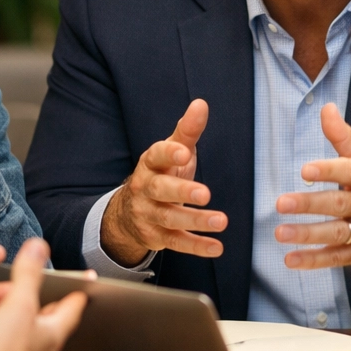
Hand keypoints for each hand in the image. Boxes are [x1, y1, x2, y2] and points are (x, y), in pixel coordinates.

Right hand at [0, 238, 86, 350]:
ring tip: (23, 314)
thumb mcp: (18, 305)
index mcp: (54, 332)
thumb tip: (38, 246)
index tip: (87, 279)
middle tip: (53, 294)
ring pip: (34, 341)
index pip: (73, 306)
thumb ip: (28, 275)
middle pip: (54, 324)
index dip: (78, 288)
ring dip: (30, 326)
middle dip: (52, 307)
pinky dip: (10, 343)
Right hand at [101, 99, 227, 266]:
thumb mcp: (172, 151)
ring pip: (170, 219)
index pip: (156, 156)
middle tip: (205, 194)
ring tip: (221, 220)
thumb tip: (201, 104)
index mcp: (150, 165)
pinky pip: (176, 243)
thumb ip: (187, 131)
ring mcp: (148, 215)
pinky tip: (216, 247)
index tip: (185, 152)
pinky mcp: (156, 238)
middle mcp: (145, 189)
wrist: (129, 212)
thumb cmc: (160, 174)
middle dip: (182, 192)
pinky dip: (197, 246)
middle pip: (161, 190)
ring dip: (196, 221)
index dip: (169, 154)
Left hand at [273, 103, 350, 269]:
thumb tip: (326, 108)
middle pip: (340, 204)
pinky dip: (314, 260)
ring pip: (337, 233)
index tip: (305, 169)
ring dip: (308, 234)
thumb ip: (344, 137)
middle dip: (310, 204)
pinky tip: (291, 259)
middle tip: (281, 203)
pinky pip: (337, 257)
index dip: (328, 171)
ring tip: (280, 232)